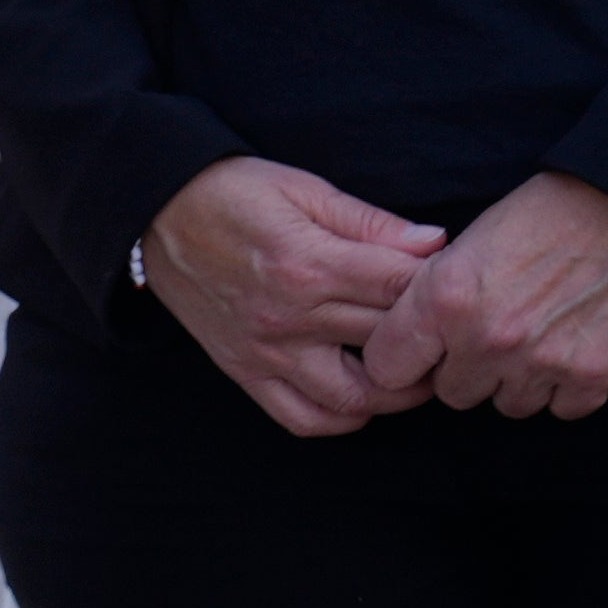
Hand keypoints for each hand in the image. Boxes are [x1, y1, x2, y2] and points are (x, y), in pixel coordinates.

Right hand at [145, 157, 443, 438]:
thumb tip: (436, 243)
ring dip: (398, 391)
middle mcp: (289, 316)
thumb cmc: (230, 192)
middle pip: (391, 341)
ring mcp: (265, 351)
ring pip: (356, 397)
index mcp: (309, 262)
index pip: (403, 287)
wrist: (152, 210)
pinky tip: (363, 396)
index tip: (455, 282)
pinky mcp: (243, 370)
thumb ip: (370, 222)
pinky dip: (341, 418)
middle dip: (430, 335)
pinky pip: (302, 417)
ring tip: (416, 369)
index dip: (439, 285)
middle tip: (449, 327)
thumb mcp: (302, 188)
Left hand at [361, 172, 607, 420]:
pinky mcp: (594, 376)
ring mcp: (542, 362)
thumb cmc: (536, 220)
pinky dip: (564, 389)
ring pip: (508, 406)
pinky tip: (568, 351)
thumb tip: (401, 345)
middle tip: (489, 336)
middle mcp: (489, 338)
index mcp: (444, 299)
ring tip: (534, 338)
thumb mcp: (459, 248)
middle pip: (452, 394)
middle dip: (465, 371)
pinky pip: (561, 410)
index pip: (387, 368)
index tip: (420, 353)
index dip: (402, 361)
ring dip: (516, 382)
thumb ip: (428, 301)